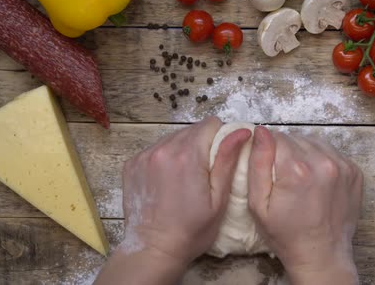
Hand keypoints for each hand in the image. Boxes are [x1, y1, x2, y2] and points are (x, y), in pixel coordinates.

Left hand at [95, 117, 250, 284]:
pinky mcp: (132, 164)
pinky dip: (165, 158)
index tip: (221, 156)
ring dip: (183, 150)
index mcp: (187, 156)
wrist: (153, 250)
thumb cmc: (192, 231)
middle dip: (202, 144)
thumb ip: (228, 160)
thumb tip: (242, 131)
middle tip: (205, 171)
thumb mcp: (218, 199)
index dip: (221, 137)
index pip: (210, 124)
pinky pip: (156, 148)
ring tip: (186, 176)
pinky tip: (168, 179)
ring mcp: (144, 156)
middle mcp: (163, 149)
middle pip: (191, 130)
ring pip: (173, 138)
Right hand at [247, 127, 362, 284]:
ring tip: (302, 178)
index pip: (276, 137)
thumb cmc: (286, 234)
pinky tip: (317, 181)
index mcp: (296, 170)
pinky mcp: (354, 171)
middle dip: (286, 153)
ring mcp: (343, 166)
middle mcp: (323, 163)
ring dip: (305, 154)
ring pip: (314, 142)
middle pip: (295, 138)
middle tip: (285, 179)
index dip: (269, 150)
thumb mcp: (258, 204)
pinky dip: (321, 160)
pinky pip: (331, 152)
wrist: (322, 255)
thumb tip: (261, 131)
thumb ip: (258, 163)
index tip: (270, 169)